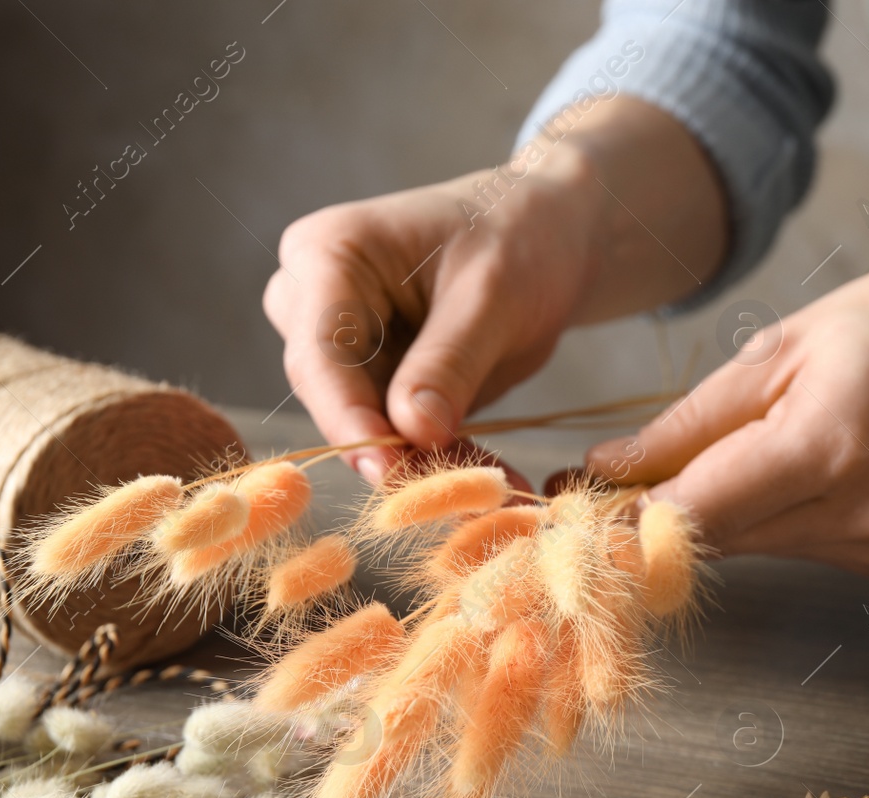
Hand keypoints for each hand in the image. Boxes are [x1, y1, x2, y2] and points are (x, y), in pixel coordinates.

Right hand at [261, 155, 597, 482]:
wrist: (551, 235)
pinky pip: (404, 436)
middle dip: (390, 448)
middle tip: (449, 492)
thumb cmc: (518, 236)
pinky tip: (498, 484)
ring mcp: (345, 347)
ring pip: (368, 426)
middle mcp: (316, 302)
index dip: (347, 417)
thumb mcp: (492, 296)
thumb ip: (449, 362)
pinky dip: (450, 461)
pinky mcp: (380, 383)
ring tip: (490, 491)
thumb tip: (412, 432)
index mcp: (327, 254)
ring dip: (428, 465)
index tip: (385, 469)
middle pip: (332, 395)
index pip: (318, 351)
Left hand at [585, 225, 868, 573]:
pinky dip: (769, 512)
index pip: (686, 515)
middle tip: (604, 477)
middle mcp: (857, 515)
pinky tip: (791, 462)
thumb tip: (606, 470)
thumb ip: (693, 420)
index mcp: (826, 445)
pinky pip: (796, 544)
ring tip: (715, 447)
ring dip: (712, 509)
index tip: (565, 503)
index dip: (616, 518)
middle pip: (710, 539)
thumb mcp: (791, 341)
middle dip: (651, 512)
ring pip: (749, 545)